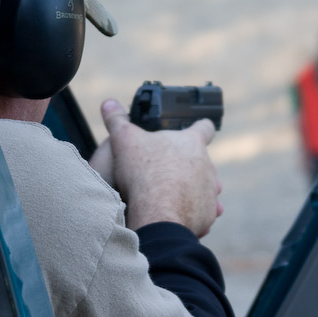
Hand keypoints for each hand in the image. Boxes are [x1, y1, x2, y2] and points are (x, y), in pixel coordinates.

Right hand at [91, 98, 222, 236]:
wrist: (157, 212)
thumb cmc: (143, 172)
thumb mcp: (124, 140)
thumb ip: (117, 120)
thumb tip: (108, 103)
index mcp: (191, 142)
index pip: (204, 127)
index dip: (200, 127)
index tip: (197, 129)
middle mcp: (206, 164)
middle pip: (201, 161)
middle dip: (186, 166)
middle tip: (164, 171)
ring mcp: (209, 190)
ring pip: (204, 187)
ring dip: (191, 190)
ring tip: (170, 196)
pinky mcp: (207, 212)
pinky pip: (203, 211)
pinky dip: (192, 212)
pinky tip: (176, 214)